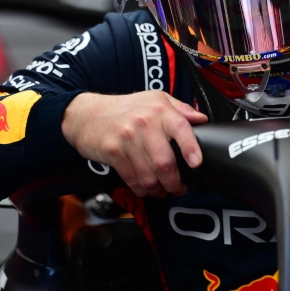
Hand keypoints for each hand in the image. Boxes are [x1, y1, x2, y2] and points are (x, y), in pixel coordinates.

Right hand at [61, 91, 206, 197]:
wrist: (87, 114)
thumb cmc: (125, 108)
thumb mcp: (155, 99)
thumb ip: (181, 109)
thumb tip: (202, 120)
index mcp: (160, 110)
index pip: (181, 128)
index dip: (191, 148)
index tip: (197, 163)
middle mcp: (144, 123)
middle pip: (165, 162)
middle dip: (174, 182)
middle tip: (178, 188)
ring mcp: (127, 138)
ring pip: (148, 175)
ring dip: (158, 189)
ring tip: (162, 191)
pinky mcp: (112, 152)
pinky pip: (132, 178)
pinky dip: (141, 189)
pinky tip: (145, 188)